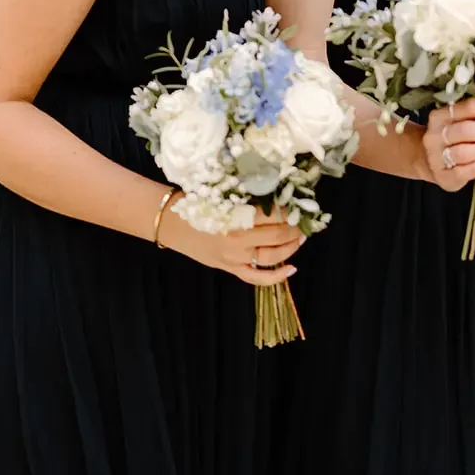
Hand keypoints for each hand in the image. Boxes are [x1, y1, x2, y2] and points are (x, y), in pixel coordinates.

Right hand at [158, 208, 306, 285]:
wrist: (170, 223)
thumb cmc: (196, 204)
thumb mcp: (223, 196)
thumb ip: (248, 200)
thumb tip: (278, 196)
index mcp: (236, 217)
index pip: (274, 215)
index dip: (291, 211)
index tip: (300, 205)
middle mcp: (238, 240)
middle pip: (277, 235)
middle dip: (295, 228)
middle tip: (304, 221)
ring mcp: (234, 258)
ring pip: (272, 256)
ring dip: (291, 247)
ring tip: (300, 238)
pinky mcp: (229, 268)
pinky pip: (256, 278)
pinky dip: (275, 277)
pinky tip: (291, 269)